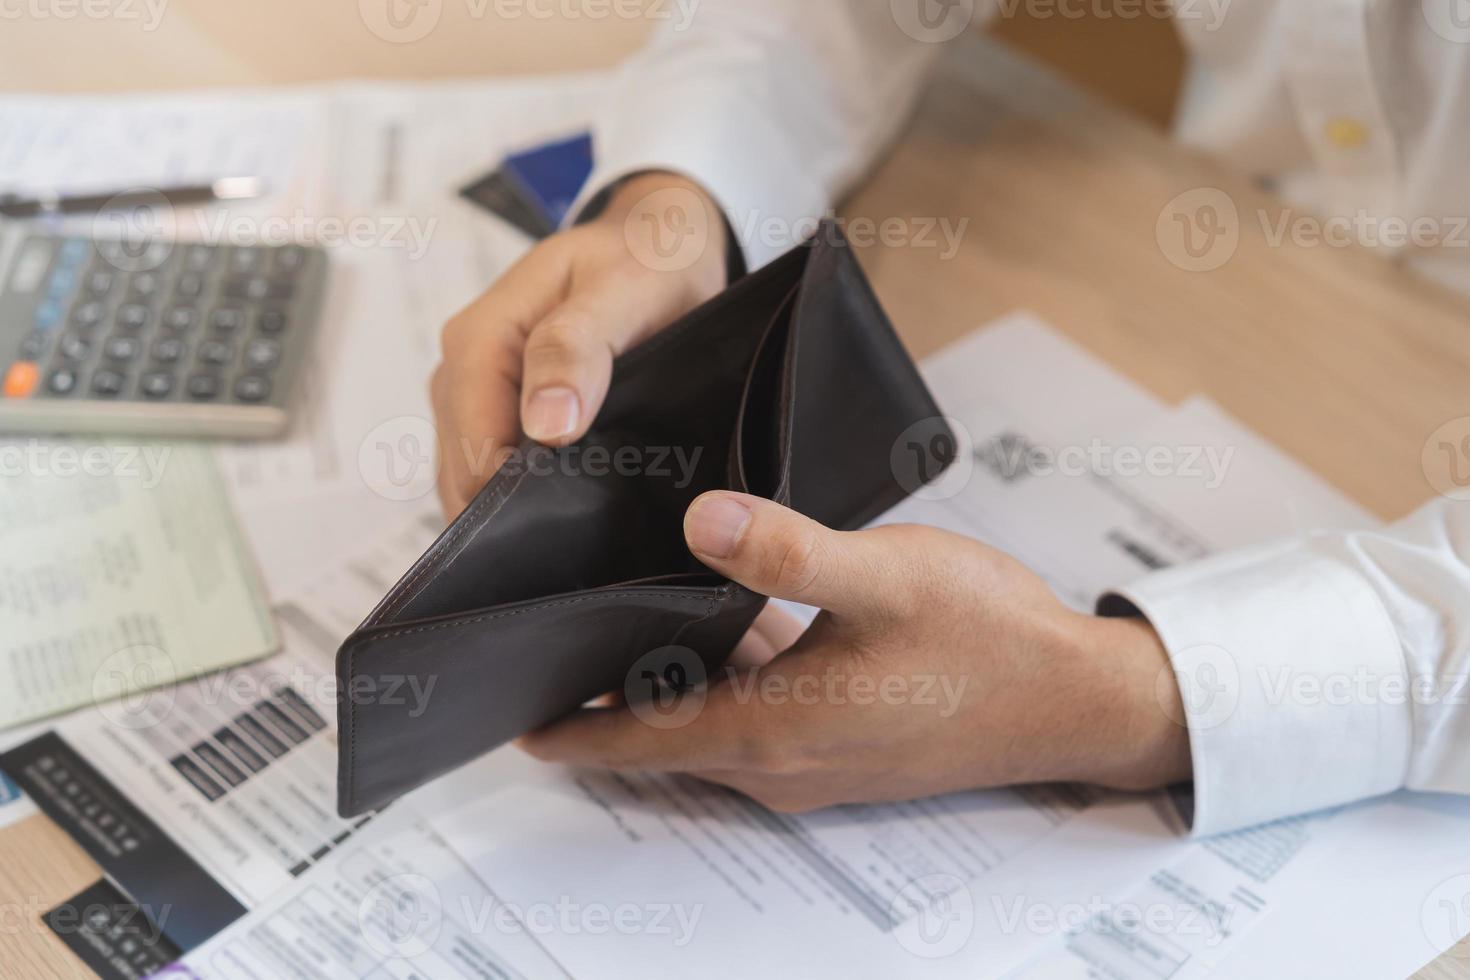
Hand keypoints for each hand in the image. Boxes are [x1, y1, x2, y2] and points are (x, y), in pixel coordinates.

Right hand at [431, 172, 728, 515]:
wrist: (655, 244)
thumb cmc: (642, 262)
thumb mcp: (623, 291)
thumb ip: (577, 349)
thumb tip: (545, 425)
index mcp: (478, 339)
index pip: (473, 448)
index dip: (516, 493)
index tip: (575, 512)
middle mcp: (461, 369)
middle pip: (465, 471)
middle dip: (517, 506)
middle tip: (588, 520)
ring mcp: (473, 395)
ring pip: (475, 478)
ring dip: (522, 504)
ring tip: (582, 514)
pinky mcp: (495, 412)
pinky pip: (494, 469)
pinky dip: (527, 492)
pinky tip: (571, 498)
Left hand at [520, 492, 1192, 811]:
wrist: (1077, 699)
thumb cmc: (990, 640)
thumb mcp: (885, 578)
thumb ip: (786, 551)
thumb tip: (697, 519)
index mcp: (773, 730)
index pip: (635, 740)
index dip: (566, 726)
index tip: (505, 703)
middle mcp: (779, 761)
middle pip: (658, 734)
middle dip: (598, 694)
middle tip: (546, 631)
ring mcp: (809, 760)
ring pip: (704, 720)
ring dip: (661, 679)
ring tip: (613, 611)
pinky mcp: (836, 742)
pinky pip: (752, 714)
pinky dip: (720, 674)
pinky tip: (719, 614)